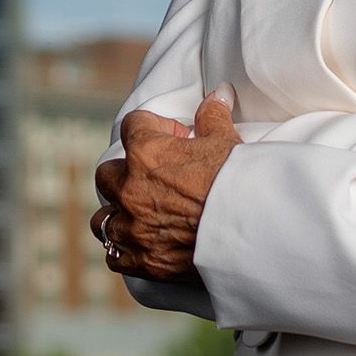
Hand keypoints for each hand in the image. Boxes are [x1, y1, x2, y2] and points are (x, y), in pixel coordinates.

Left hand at [93, 94, 241, 279]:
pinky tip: (141, 244)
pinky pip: (114, 255)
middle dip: (126, 173)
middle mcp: (130, 189)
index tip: (173, 137)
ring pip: (103, 219)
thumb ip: (213, 117)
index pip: (132, 125)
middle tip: (153, 177)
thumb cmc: (238, 182)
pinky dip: (124, 250)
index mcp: (146, 153)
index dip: (153, 128)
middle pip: (107, 173)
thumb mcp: (227, 142)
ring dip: (119, 214)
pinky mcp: (141, 259)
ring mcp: (132, 227)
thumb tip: (219, 95)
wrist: (251, 230)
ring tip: (141, 213)